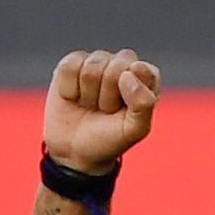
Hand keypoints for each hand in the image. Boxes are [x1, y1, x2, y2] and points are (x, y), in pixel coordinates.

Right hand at [44, 47, 159, 175]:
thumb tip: (126, 74)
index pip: (141, 69)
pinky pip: (69, 67)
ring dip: (88, 94)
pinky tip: (74, 98)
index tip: (124, 109)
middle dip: (108, 95)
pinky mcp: (71, 64)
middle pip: (115, 66)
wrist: (75, 151)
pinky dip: (69, 89)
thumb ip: (143, 103)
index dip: (130, 92)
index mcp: (145, 77)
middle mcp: (122, 65)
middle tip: (105, 110)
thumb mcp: (135, 129)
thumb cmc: (110, 138)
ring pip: (91, 67)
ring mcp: (96, 62)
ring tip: (91, 105)